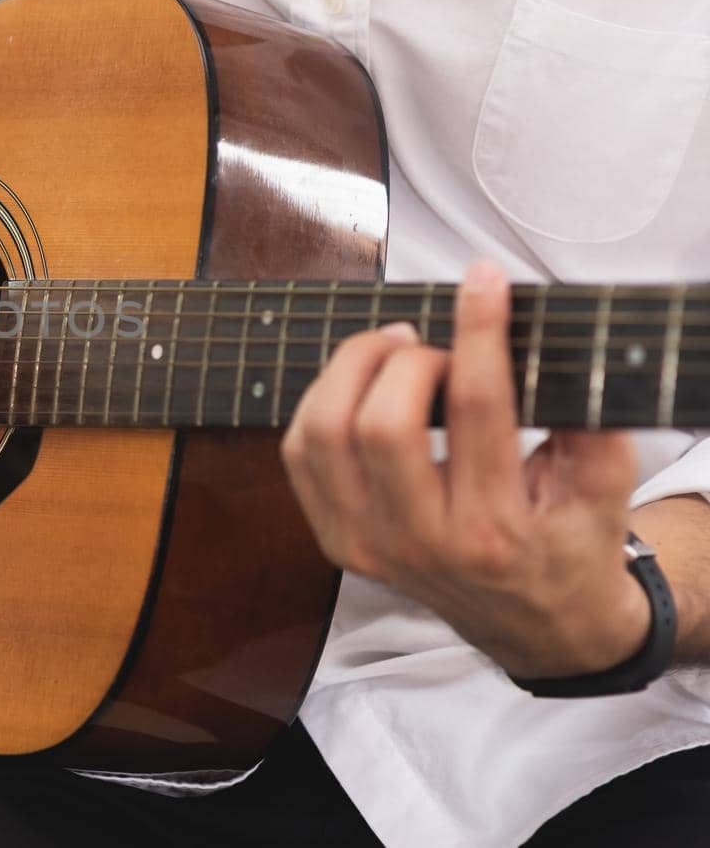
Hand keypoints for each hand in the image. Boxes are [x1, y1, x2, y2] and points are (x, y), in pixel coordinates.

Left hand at [280, 261, 649, 679]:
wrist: (532, 622)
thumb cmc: (568, 541)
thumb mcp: (604, 490)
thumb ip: (588, 422)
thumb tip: (549, 347)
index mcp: (495, 530)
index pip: (476, 408)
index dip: (478, 331)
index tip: (483, 281)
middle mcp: (422, 542)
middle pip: (381, 423)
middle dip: (404, 359)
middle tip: (431, 343)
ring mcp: (368, 545)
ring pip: (323, 434)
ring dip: (351, 370)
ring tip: (393, 351)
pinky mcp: (335, 540)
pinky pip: (299, 453)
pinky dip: (321, 403)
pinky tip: (359, 387)